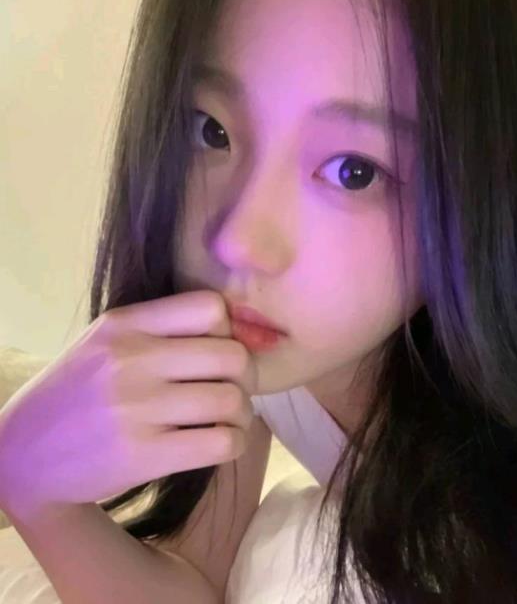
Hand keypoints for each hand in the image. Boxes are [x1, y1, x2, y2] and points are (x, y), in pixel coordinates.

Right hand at [0, 291, 256, 518]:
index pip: (211, 307)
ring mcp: (137, 407)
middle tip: (235, 389)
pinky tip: (220, 442)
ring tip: (228, 419)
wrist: (25, 453)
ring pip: (232, 401)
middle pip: (233, 355)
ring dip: (242, 414)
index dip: (227, 330)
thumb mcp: (105, 341)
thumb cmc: (78, 392)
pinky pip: (221, 442)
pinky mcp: (143, 454)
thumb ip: (158, 328)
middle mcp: (131, 359)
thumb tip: (231, 328)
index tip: (218, 351)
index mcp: (125, 324)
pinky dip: (233, 443)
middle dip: (246, 376)